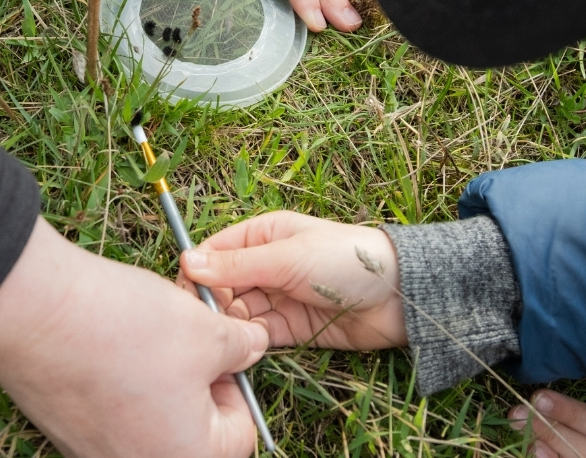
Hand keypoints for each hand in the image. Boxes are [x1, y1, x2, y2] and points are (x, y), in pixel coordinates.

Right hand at [0, 217, 269, 457]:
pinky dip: (119, 378)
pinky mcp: (64, 429)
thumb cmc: (126, 327)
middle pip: (192, 429)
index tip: (217, 346)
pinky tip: (110, 340)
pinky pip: (109, 408)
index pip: (240, 433)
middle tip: (184, 335)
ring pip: (151, 415)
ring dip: (159, 376)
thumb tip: (252, 346)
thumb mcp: (205, 331)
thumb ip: (242, 347)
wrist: (33, 310)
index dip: (235, 380)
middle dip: (196, 379)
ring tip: (145, 332)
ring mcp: (94, 451)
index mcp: (185, 457)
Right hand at [178, 211, 406, 350]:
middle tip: (211, 326)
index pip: (214, 253)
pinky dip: (249, 343)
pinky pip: (258, 336)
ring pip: (237, 315)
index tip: (187, 297)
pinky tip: (245, 350)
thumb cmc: (344, 259)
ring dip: (230, 327)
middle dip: (213, 305)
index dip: (197, 274)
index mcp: (261, 236)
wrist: (399, 295)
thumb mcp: (287, 257)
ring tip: (228, 341)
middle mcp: (264, 266)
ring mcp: (277, 298)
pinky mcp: (290, 328)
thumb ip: (237, 264)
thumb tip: (187, 262)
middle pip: (221, 287)